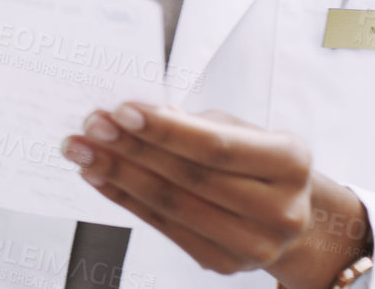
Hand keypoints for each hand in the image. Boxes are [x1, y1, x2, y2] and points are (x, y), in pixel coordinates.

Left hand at [60, 103, 370, 288]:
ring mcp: (254, 245)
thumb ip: (196, 125)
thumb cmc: (258, 160)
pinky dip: (126, 199)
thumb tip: (138, 115)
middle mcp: (280, 209)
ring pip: (172, 206)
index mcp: (291, 162)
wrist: (292, 215)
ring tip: (81, 151)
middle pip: (190, 178)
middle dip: (131, 149)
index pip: (216, 147)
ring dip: (118, 175)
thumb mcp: (241, 130)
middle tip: (90, 126)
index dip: (165, 131)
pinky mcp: (223, 264)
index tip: (120, 111)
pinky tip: (100, 177)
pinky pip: (164, 228)